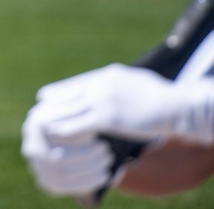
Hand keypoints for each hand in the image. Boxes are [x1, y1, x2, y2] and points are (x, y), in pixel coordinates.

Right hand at [22, 102, 122, 194]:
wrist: (75, 143)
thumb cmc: (82, 118)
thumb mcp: (79, 106)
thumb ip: (76, 100)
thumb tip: (79, 99)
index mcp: (35, 124)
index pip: (52, 132)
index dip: (75, 133)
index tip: (96, 130)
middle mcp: (31, 146)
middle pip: (55, 156)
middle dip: (84, 153)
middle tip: (105, 148)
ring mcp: (37, 167)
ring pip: (62, 172)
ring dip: (89, 167)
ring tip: (107, 159)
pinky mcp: (47, 182)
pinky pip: (67, 186)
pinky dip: (88, 181)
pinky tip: (105, 175)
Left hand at [34, 64, 213, 144]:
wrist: (176, 105)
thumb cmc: (159, 96)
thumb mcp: (131, 82)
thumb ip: (113, 84)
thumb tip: (104, 88)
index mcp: (105, 76)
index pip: (72, 84)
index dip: (57, 94)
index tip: (44, 98)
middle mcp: (98, 85)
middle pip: (65, 96)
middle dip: (51, 108)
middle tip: (37, 115)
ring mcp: (101, 100)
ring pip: (67, 111)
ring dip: (55, 121)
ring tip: (43, 128)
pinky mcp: (106, 118)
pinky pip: (78, 126)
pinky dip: (67, 132)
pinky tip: (57, 137)